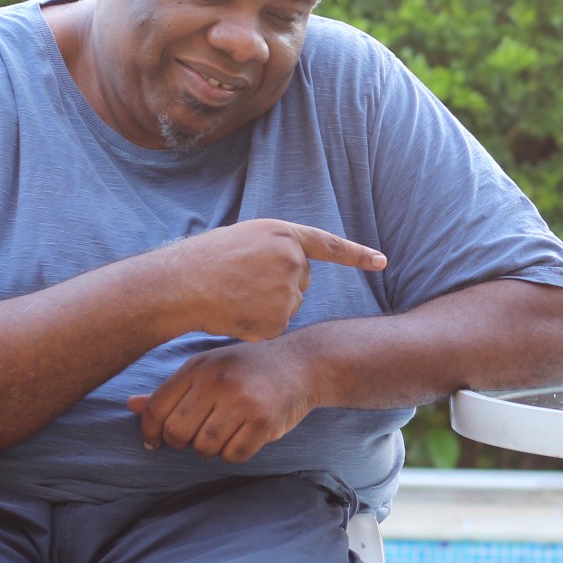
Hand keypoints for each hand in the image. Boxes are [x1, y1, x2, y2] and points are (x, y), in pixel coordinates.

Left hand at [127, 340, 313, 462]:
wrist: (302, 362)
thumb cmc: (247, 368)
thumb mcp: (207, 369)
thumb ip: (171, 390)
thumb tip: (130, 405)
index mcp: (198, 367)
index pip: (157, 408)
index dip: (149, 432)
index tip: (154, 442)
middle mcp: (217, 381)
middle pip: (178, 433)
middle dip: (183, 442)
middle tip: (196, 436)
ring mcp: (242, 400)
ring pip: (205, 448)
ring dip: (211, 448)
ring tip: (223, 432)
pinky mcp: (264, 420)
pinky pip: (234, 455)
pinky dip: (235, 452)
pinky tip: (243, 436)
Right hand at [161, 219, 385, 341]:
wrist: (179, 286)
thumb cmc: (203, 261)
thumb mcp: (244, 238)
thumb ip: (276, 248)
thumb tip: (297, 268)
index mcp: (283, 234)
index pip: (329, 245)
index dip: (357, 254)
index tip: (382, 261)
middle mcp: (292, 260)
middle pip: (301, 282)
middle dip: (279, 286)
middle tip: (241, 282)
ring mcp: (287, 290)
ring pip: (288, 307)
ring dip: (266, 308)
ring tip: (233, 296)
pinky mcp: (278, 320)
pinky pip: (275, 328)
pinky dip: (256, 327)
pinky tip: (234, 315)